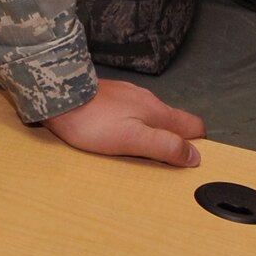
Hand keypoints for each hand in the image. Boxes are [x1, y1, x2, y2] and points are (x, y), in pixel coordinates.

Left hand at [41, 79, 205, 166]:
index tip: (187, 160)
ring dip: (151, 130)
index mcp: (158, 111)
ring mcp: (127, 94)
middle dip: (174, 139)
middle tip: (161, 159)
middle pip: (173, 121)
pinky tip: (116, 131)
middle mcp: (147, 99)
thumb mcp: (132, 140)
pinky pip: (129, 111)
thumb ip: (165, 147)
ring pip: (150, 115)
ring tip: (138, 148)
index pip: (194, 126)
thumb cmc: (94, 122)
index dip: (197, 144)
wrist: (58, 96)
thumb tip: (195, 156)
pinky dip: (131, 123)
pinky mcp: (109, 95)